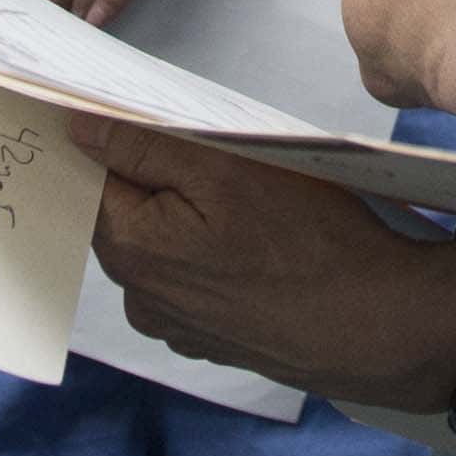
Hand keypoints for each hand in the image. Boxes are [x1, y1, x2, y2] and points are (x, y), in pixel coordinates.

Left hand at [73, 118, 455, 410]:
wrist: (376, 327)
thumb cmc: (308, 241)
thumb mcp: (225, 168)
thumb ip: (144, 147)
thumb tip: (78, 129)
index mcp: (132, 249)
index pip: (92, 177)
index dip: (111, 140)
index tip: (138, 115)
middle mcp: (141, 297)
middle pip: (129, 214)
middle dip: (161, 178)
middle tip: (216, 151)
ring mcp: (178, 327)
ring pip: (165, 248)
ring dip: (191, 219)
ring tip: (250, 202)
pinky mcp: (215, 341)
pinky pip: (196, 282)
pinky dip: (216, 257)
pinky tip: (261, 246)